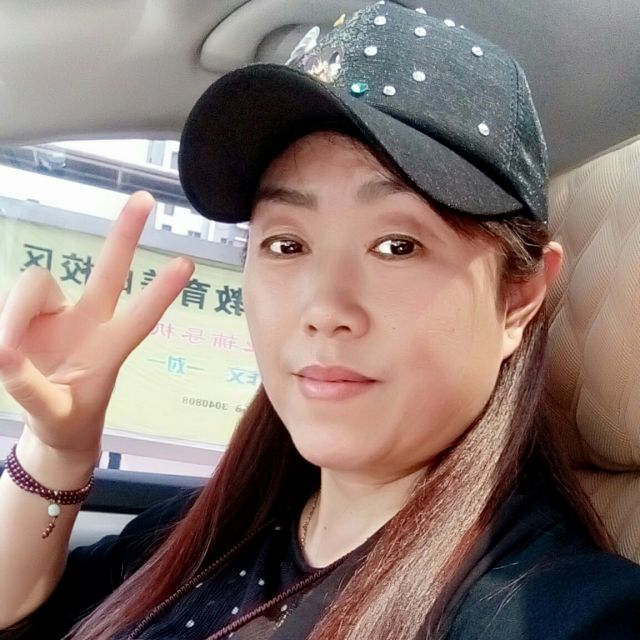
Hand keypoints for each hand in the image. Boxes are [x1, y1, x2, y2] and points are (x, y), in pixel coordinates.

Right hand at [0, 192, 193, 458]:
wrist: (52, 424)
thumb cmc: (66, 418)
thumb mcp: (53, 414)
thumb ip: (30, 388)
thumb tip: (4, 353)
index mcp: (109, 348)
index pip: (140, 317)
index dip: (160, 292)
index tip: (188, 264)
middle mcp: (88, 321)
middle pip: (107, 272)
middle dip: (125, 236)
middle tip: (145, 199)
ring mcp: (58, 315)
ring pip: (34, 285)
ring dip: (14, 314)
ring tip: (6, 354)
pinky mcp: (28, 315)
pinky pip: (7, 302)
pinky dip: (3, 319)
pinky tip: (5, 347)